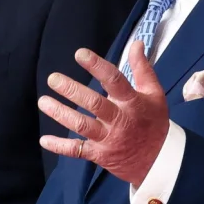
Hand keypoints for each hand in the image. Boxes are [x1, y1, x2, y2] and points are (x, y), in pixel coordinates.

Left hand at [38, 42, 169, 185]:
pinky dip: (60, 147)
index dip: (97, 66)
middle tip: (53, 79)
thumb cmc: (154, 122)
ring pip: (82, 126)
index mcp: (133, 102)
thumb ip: (142, 68)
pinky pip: (77, 150)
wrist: (159, 160)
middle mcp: (119, 120)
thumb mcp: (154, 94)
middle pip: (94, 104)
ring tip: (43, 102)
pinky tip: (44, 140)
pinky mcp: (99, 155)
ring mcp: (108, 139)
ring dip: (61, 114)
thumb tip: (136, 43)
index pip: (115, 81)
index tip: (80, 54)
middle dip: (72, 91)